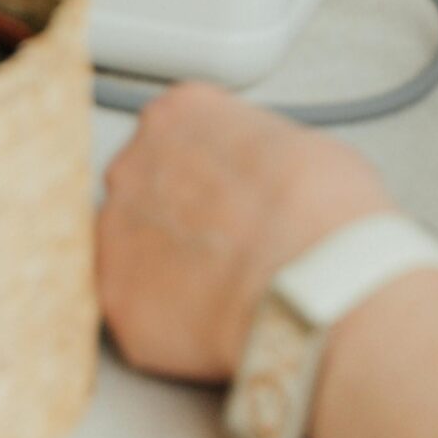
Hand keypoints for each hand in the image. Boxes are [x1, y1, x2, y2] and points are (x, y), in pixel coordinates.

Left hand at [96, 82, 394, 382]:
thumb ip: (255, 155)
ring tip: (217, 289)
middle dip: (175, 217)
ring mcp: (116, 234)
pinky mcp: (115, 301)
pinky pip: (132, 309)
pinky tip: (204, 323)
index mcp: (179, 114)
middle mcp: (134, 166)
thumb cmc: (321, 214)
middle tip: (223, 244)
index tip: (224, 192)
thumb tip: (265, 182)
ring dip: (164, 267)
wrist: (314, 286)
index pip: (172, 132)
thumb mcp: (305, 146)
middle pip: (141, 188)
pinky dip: (162, 321)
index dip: (204, 170)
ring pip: (129, 249)